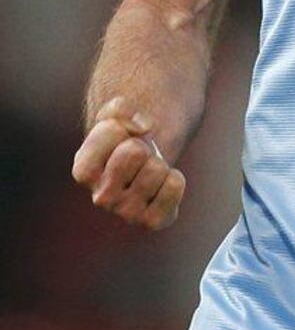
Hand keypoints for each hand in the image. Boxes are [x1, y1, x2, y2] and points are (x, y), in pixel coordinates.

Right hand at [72, 96, 185, 230]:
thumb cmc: (125, 142)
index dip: (124, 124)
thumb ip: (120, 108)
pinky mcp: (151, 222)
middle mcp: (100, 197)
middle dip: (143, 145)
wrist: (142, 171)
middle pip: (135, 151)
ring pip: (157, 168)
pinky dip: (175, 179)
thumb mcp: (116, 117)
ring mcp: (125, 213)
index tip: (123, 135)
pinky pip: (175, 186)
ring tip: (149, 171)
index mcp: (84, 171)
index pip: (109, 131)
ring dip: (159, 162)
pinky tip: (161, 186)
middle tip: (139, 157)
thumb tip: (144, 127)